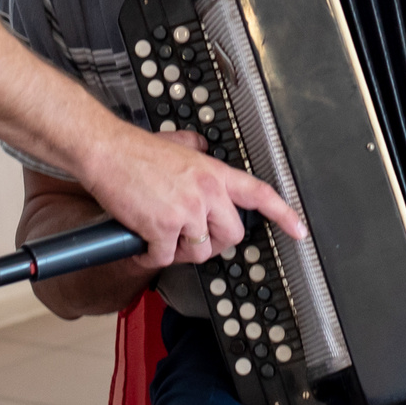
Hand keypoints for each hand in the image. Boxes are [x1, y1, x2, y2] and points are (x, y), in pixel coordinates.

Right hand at [78, 122, 307, 269]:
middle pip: (230, 235)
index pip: (259, 195)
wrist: (106, 151)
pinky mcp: (162, 228)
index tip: (299, 230)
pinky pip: (164, 259)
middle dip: (212, 243)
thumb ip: (198, 153)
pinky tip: (142, 244)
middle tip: (192, 238)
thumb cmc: (135, 151)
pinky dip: (151, 257)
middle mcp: (206, 193)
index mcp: (214, 173)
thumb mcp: (179, 145)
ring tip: (160, 234)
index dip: (284, 215)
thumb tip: (204, 149)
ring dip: (177, 250)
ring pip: (197, 252)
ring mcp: (186, 212)